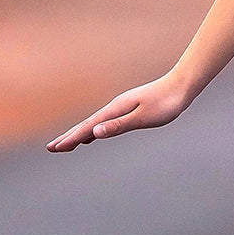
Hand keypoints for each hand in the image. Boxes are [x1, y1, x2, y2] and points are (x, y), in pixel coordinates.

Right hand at [46, 71, 192, 152]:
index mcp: (115, 110)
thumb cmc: (166, 103)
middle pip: (87, 125)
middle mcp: (114, 107)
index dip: (71, 139)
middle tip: (51, 148)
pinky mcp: (129, 109)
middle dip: (69, 137)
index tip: (55, 149)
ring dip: (79, 134)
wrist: (181, 85)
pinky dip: (94, 130)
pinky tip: (94, 135)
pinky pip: (105, 122)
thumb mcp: (143, 117)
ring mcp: (121, 108)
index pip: (88, 128)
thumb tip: (95, 132)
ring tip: (67, 144)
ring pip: (94, 123)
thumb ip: (119, 125)